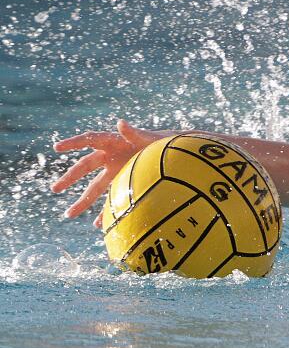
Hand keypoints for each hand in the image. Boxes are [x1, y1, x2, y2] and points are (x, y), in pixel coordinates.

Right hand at [51, 120, 170, 226]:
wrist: (176, 155)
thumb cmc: (162, 142)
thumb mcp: (149, 138)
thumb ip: (134, 133)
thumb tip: (121, 123)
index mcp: (114, 142)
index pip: (89, 140)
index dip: (73, 143)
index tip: (57, 147)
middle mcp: (110, 157)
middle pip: (85, 168)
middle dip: (70, 178)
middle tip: (54, 189)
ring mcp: (116, 172)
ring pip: (95, 188)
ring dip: (83, 202)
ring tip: (68, 214)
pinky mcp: (125, 183)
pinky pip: (112, 198)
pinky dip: (106, 211)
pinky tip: (98, 224)